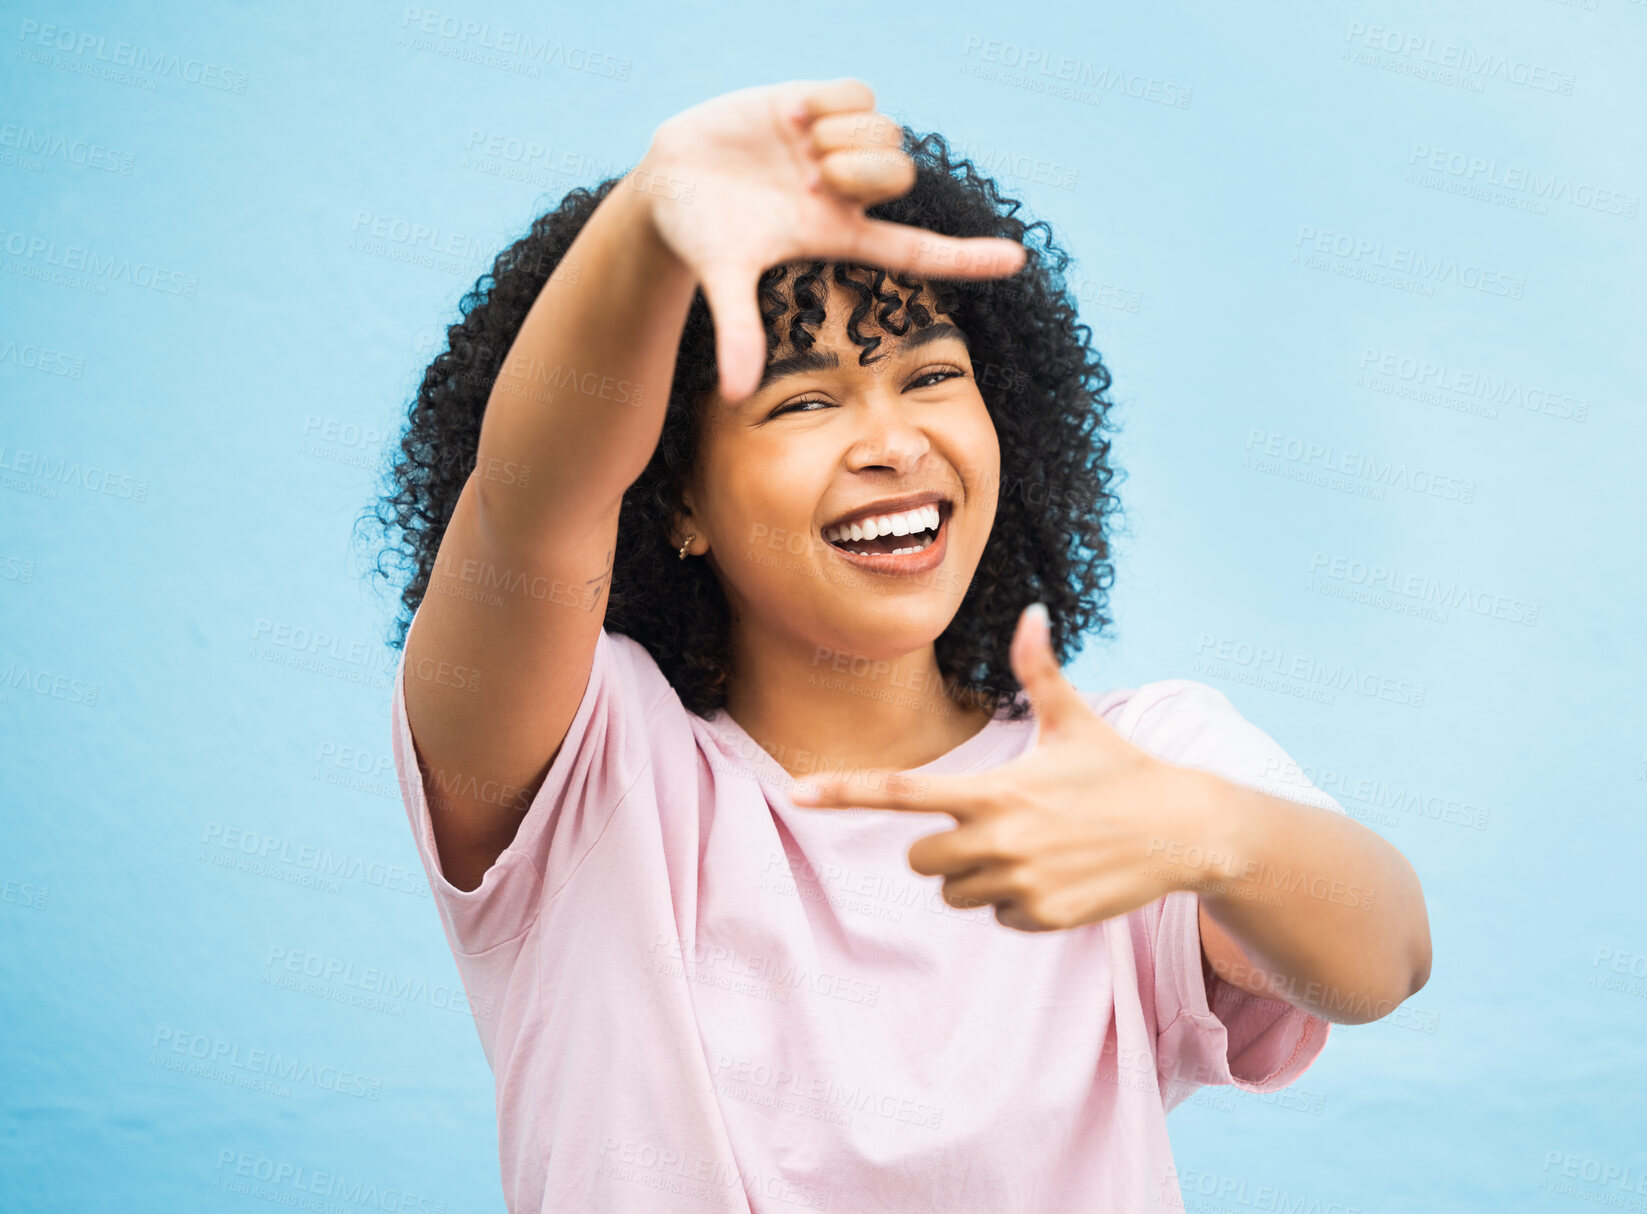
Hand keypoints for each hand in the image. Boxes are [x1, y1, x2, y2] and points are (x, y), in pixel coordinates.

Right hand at [637, 78, 1027, 401]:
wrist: (668, 183)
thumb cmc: (699, 237)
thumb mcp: (722, 277)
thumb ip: (737, 331)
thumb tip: (736, 395)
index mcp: (839, 236)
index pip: (917, 250)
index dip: (967, 256)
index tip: (1019, 261)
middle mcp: (848, 194)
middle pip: (902, 176)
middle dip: (865, 172)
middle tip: (813, 178)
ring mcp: (835, 147)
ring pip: (886, 132)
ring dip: (845, 137)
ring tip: (797, 147)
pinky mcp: (817, 105)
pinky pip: (858, 94)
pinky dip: (830, 102)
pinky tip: (791, 117)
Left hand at [788, 604, 1217, 931]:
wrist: (1182, 830)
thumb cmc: (1118, 769)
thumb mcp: (1074, 720)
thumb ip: (1039, 670)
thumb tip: (1031, 612)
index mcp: (992, 789)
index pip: (899, 792)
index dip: (844, 792)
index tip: (796, 793)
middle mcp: (996, 839)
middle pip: (918, 858)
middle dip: (942, 846)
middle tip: (995, 826)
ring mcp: (1018, 882)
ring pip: (955, 892)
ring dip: (979, 876)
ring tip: (1035, 848)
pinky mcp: (1040, 918)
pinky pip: (996, 916)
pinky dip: (1016, 902)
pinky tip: (1057, 876)